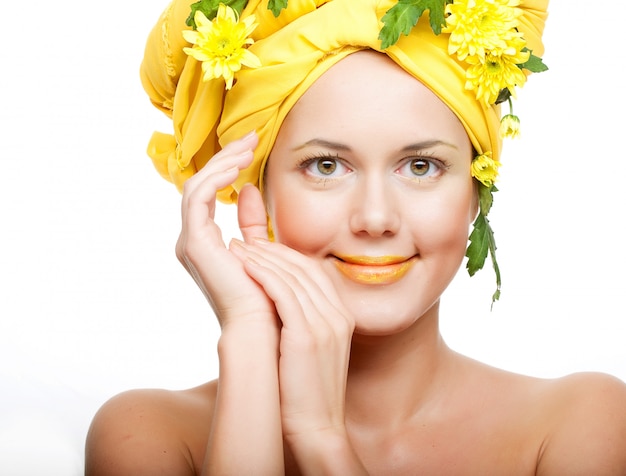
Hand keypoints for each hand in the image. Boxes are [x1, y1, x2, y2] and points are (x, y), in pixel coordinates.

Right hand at [175, 132, 275, 329]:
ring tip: (248, 147)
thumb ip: (252, 221)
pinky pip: (197, 197)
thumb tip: (250, 189)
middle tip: (250, 138)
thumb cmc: (268, 293)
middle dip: (225, 158)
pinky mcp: (195, 243)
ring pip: (195, 186)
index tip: (252, 147)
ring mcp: (190, 242)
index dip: (227, 166)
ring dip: (221, 162)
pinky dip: (215, 178)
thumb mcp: (261, 247)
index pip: (208, 192)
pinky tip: (239, 167)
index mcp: (205, 242)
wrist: (264, 326)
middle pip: (200, 185)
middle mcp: (192, 241)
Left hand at [230, 238, 354, 442]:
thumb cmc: (308, 393)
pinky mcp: (307, 335)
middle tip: (246, 240)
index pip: (314, 272)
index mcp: (341, 316)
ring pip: (292, 277)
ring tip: (238, 248)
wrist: (317, 427)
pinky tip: (245, 265)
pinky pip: (284, 293)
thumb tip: (281, 306)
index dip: (287, 255)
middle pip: (304, 268)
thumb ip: (306, 323)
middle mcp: (337, 315)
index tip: (263, 247)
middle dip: (273, 250)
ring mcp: (325, 324)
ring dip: (263, 258)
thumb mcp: (315, 351)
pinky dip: (264, 274)